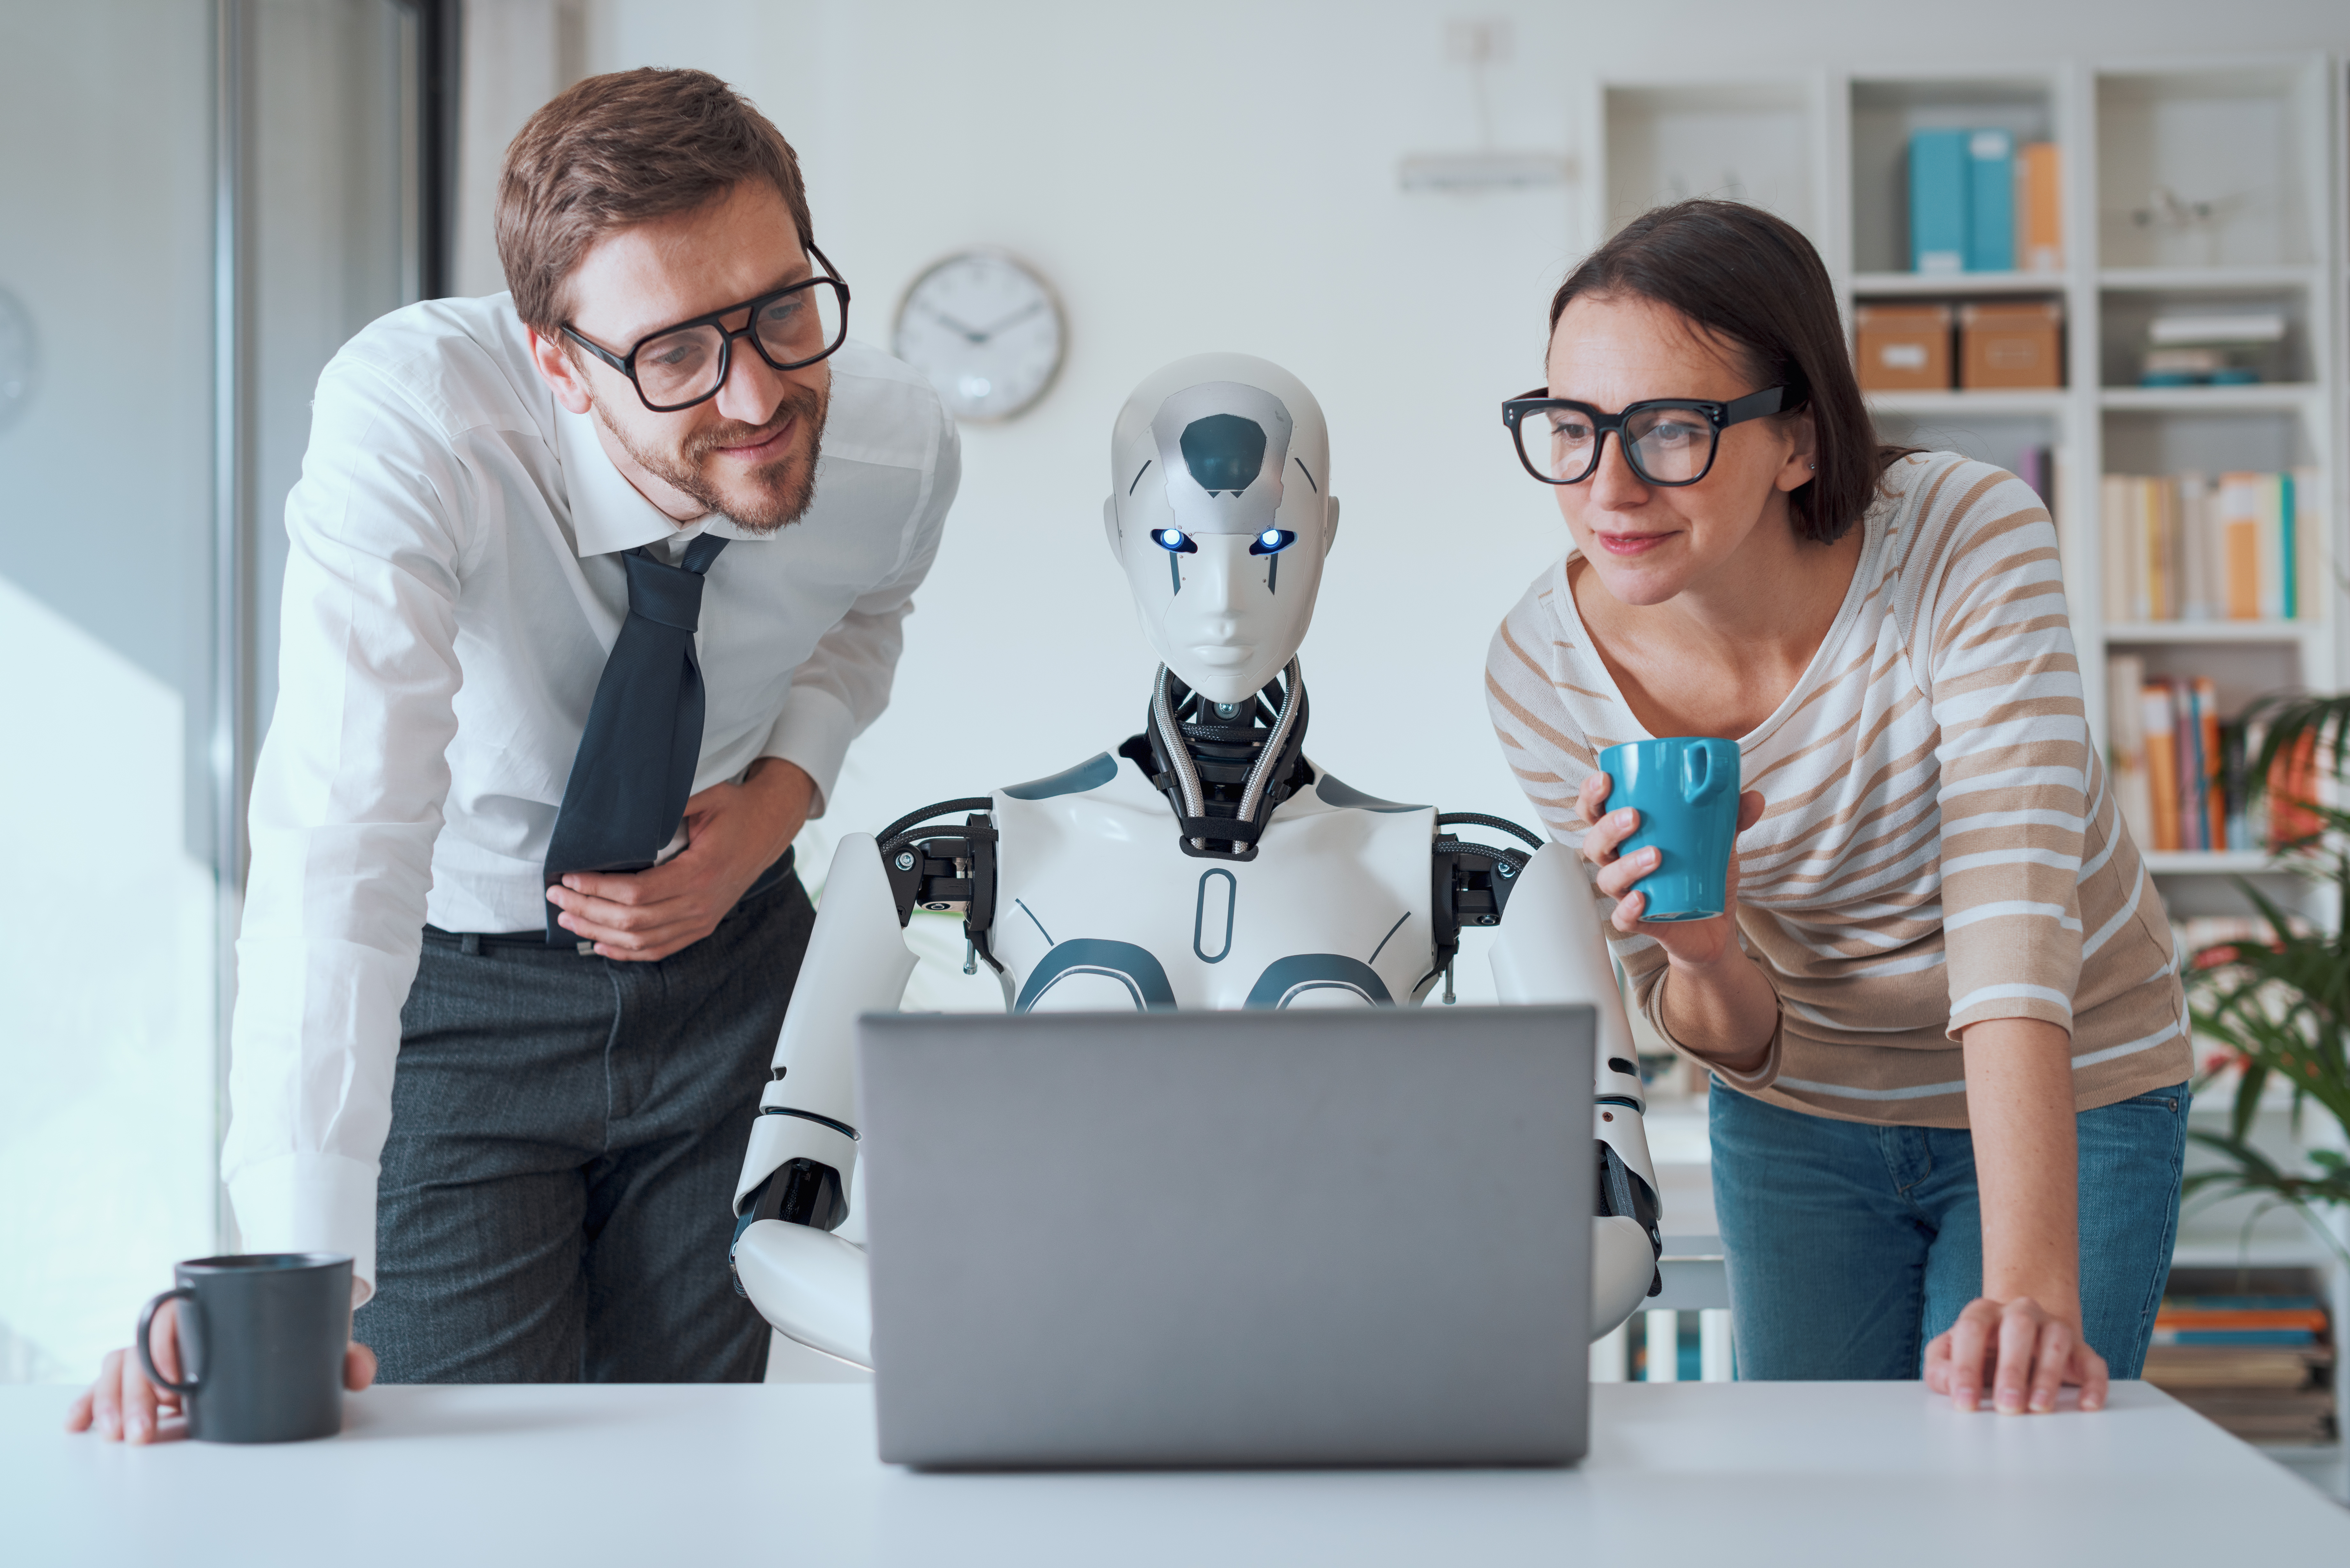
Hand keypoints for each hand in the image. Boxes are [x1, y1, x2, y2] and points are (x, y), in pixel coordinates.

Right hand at [65, 1298, 376, 1443]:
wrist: (287, 1309)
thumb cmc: (297, 1324)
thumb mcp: (320, 1338)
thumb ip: (346, 1354)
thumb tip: (359, 1372)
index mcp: (215, 1306)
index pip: (173, 1317)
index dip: (164, 1350)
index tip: (170, 1389)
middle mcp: (180, 1324)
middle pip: (140, 1348)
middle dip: (134, 1391)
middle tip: (146, 1429)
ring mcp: (160, 1347)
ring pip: (119, 1364)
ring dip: (110, 1399)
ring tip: (123, 1437)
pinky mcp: (148, 1370)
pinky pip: (108, 1378)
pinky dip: (89, 1400)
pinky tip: (78, 1424)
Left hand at [547, 757, 813, 961]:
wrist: (770, 827)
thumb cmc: (736, 809)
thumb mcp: (706, 797)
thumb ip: (668, 804)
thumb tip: (621, 808)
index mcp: (700, 872)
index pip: (637, 893)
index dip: (598, 889)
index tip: (569, 877)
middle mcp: (701, 903)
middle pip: (633, 921)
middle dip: (588, 911)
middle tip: (556, 898)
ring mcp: (702, 919)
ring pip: (642, 941)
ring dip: (600, 933)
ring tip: (569, 919)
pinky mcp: (702, 926)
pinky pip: (659, 949)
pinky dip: (627, 951)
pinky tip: (601, 944)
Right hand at [1576, 771, 1765, 968]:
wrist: (1716, 927)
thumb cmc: (1704, 876)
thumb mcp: (1719, 843)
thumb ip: (1732, 818)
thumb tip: (1752, 797)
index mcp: (1629, 837)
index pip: (1596, 813)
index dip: (1591, 796)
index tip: (1605, 780)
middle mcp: (1621, 863)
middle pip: (1594, 844)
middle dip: (1607, 828)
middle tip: (1633, 816)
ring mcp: (1628, 893)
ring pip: (1607, 878)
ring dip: (1625, 866)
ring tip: (1655, 855)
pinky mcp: (1641, 923)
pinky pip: (1623, 918)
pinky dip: (1629, 908)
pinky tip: (1642, 898)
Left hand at [1925, 1295, 2108, 1413]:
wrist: (2021, 1336)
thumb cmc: (1981, 1351)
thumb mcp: (1951, 1355)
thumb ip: (1940, 1367)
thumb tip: (1949, 1384)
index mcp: (1983, 1312)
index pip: (1971, 1329)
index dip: (1966, 1366)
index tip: (1965, 1403)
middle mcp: (2020, 1314)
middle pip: (2018, 1329)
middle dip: (2012, 1369)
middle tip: (2007, 1406)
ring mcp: (2053, 1328)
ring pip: (2056, 1341)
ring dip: (2048, 1375)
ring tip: (2038, 1408)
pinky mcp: (2080, 1350)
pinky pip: (2092, 1362)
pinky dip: (2093, 1383)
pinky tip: (2087, 1404)